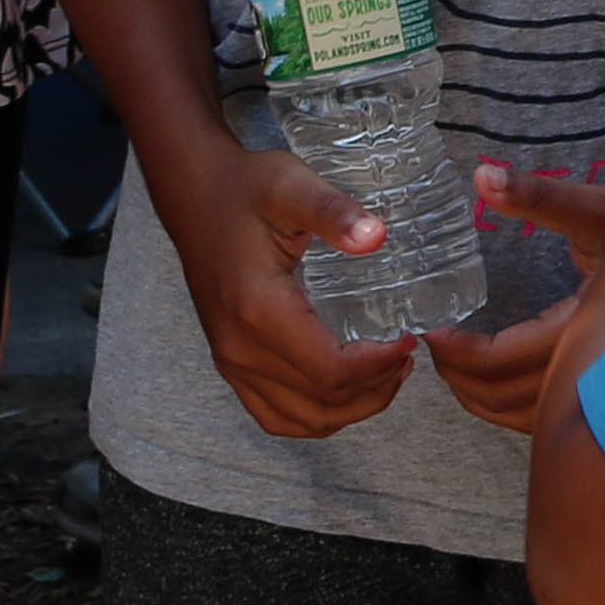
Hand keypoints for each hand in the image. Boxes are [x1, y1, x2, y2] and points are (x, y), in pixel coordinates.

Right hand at [146, 126, 430, 439]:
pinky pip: (275, 415)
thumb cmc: (245, 188)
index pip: (331, 371)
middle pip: (322, 403)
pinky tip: (345, 388)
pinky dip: (316, 415)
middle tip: (406, 354)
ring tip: (386, 372)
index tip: (410, 337)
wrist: (194, 193)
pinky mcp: (229, 361)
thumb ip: (333, 211)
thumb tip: (377, 237)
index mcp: (259, 310)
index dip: (379, 364)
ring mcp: (231, 361)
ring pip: (301, 419)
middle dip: (375, 387)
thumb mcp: (291, 185)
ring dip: (352, 407)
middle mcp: (240, 348)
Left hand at [422, 165, 604, 430]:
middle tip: (433, 350)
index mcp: (592, 324)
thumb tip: (482, 176)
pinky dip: (515, 409)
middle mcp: (599, 365)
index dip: (463, 353)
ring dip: (485, 400)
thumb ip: (538, 196)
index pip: (509, 358)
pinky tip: (498, 384)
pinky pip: (552, 418)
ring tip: (455, 369)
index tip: (433, 332)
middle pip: (512, 399)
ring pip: (531, 419)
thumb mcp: (597, 209)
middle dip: (463, 380)